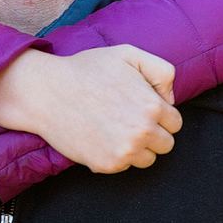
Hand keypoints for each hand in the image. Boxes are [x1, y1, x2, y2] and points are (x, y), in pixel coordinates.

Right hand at [0, 46, 180, 172]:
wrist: (47, 91)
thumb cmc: (87, 69)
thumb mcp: (129, 54)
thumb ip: (161, 71)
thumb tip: (170, 99)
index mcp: (152, 106)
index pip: (175, 123)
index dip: (160, 116)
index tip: (143, 110)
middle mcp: (142, 132)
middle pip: (166, 145)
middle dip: (153, 134)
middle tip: (130, 121)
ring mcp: (124, 151)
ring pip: (148, 159)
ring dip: (138, 148)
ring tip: (117, 130)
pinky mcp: (106, 165)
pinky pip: (124, 167)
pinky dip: (116, 156)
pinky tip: (101, 138)